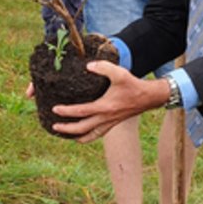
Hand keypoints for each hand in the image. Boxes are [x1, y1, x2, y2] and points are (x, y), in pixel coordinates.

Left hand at [52, 61, 166, 141]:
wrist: (148, 97)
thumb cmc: (132, 85)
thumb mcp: (119, 73)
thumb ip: (103, 67)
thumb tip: (88, 66)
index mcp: (104, 107)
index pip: (81, 111)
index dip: (66, 111)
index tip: (54, 109)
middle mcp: (105, 118)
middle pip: (82, 129)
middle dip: (67, 129)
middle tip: (54, 126)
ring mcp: (109, 123)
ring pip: (90, 136)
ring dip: (76, 136)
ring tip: (65, 135)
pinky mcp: (113, 124)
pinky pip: (97, 135)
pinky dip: (87, 137)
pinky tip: (81, 135)